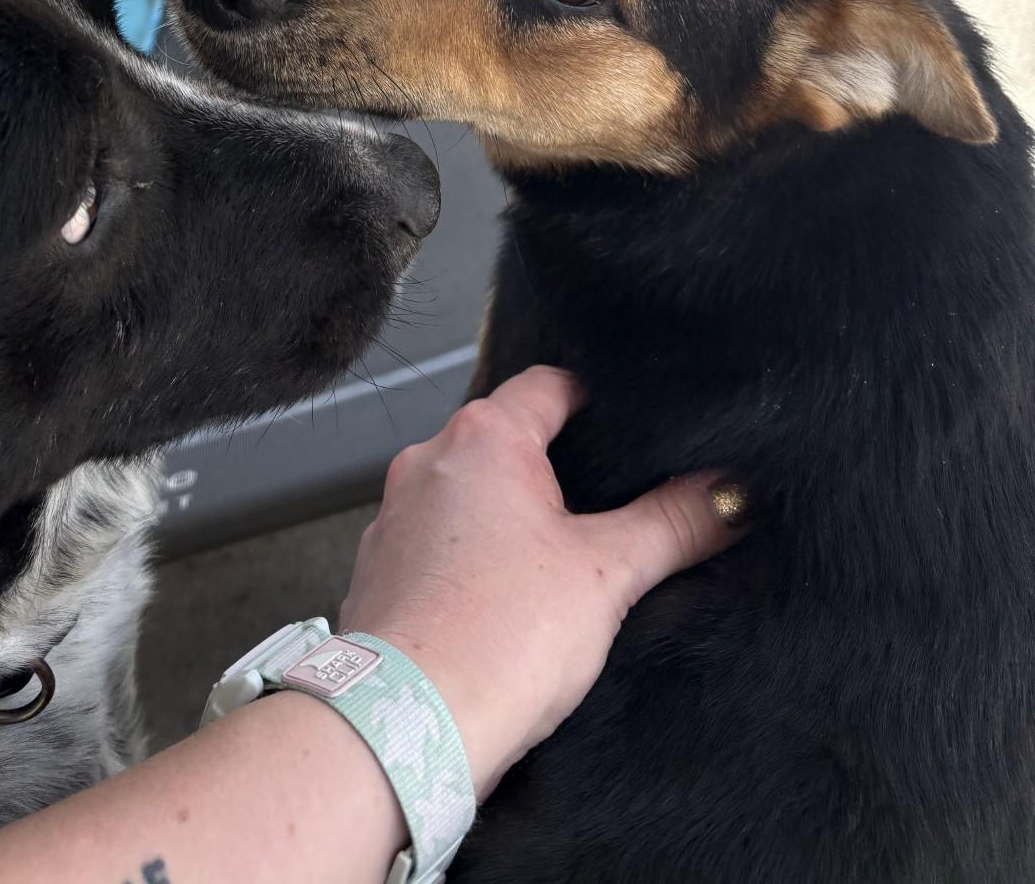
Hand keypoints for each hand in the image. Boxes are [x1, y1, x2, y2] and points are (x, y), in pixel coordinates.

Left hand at [338, 366, 743, 798]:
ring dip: (513, 517)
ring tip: (566, 559)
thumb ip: (672, 524)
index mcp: (482, 436)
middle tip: (613, 504)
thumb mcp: (607, 574)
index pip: (549, 385)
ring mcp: (396, 515)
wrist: (409, 726)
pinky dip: (475, 557)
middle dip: (559, 468)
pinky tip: (509, 600)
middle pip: (508, 439)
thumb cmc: (500, 636)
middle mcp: (428, 460)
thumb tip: (731, 493)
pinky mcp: (381, 569)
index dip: (597, 402)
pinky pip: (440, 543)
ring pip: (471, 494)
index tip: (633, 432)